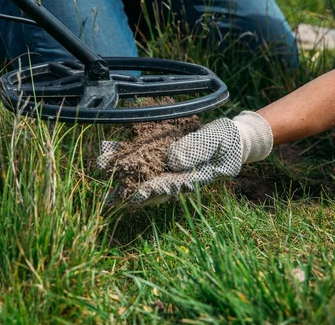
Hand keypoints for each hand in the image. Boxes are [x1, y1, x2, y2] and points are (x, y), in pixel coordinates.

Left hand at [98, 111, 273, 207]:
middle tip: (108, 196)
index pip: (168, 188)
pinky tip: (110, 149)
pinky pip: (142, 155)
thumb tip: (172, 160)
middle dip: (128, 188)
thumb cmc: (228, 142)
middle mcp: (175, 176)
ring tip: (101, 168)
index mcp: (191, 180)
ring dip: (122, 171)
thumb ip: (196, 149)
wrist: (233, 137)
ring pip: (142, 172)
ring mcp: (168, 167)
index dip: (150, 191)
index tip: (134, 195)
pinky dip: (126, 153)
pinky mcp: (162, 155)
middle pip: (149, 185)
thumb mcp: (217, 142)